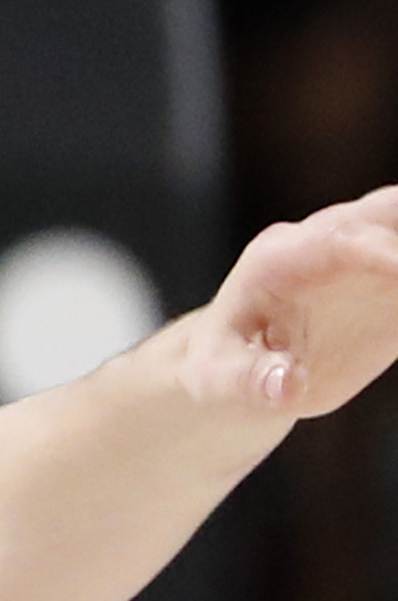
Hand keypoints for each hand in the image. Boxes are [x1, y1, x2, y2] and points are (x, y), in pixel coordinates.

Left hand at [175, 185, 397, 420]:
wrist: (242, 365)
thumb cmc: (222, 368)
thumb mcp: (220, 383)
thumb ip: (251, 382)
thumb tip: (285, 388)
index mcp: (280, 259)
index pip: (338, 242)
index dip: (383, 254)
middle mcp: (329, 241)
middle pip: (391, 212)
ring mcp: (371, 254)